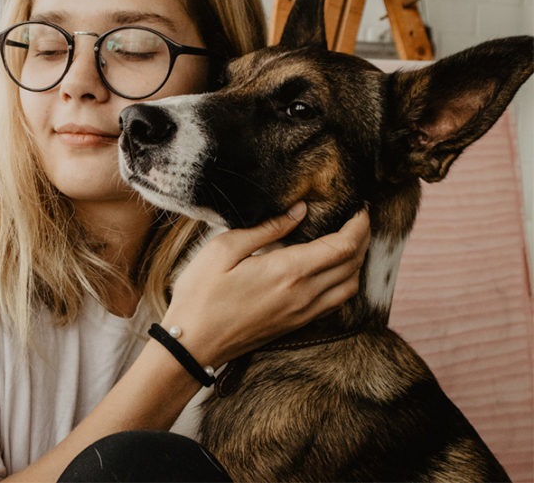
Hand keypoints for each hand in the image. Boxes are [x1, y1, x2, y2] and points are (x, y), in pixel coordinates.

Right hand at [163, 202, 370, 367]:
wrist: (192, 345)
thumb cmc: (201, 295)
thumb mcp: (223, 250)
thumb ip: (265, 229)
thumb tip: (299, 211)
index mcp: (288, 271)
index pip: (343, 246)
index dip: (359, 225)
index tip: (360, 208)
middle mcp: (303, 295)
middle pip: (353, 265)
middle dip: (362, 239)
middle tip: (357, 219)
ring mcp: (302, 314)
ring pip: (350, 287)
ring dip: (356, 263)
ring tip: (348, 243)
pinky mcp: (296, 325)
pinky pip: (335, 303)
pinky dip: (344, 283)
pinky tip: (331, 271)